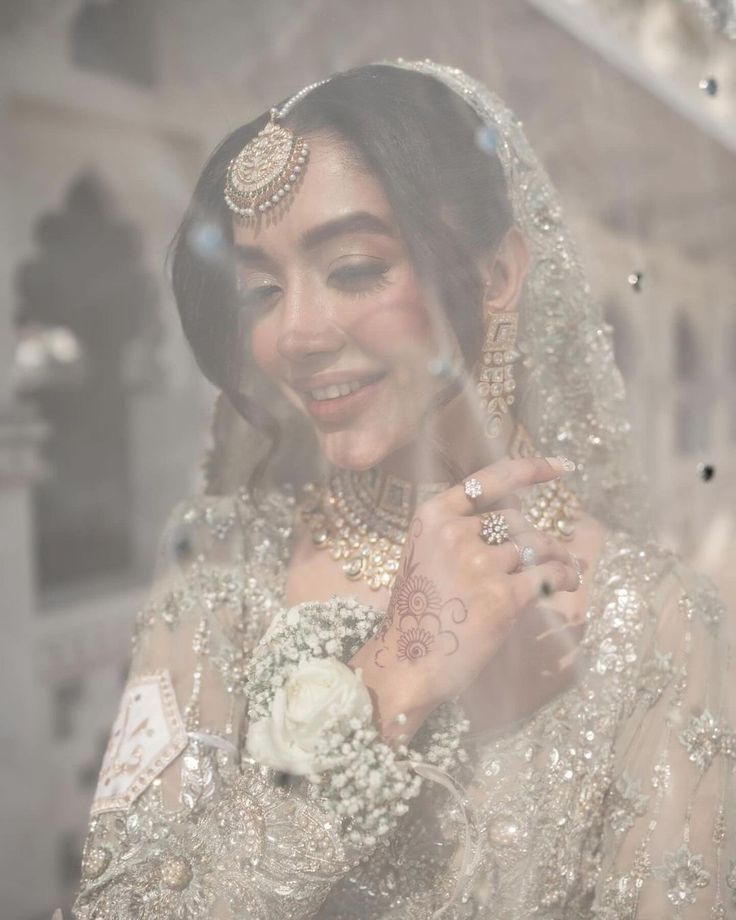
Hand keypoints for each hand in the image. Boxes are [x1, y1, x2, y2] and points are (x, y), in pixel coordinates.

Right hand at [349, 456, 580, 743]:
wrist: (405, 661)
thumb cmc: (418, 611)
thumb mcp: (425, 554)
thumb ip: (460, 532)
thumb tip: (519, 525)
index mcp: (434, 516)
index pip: (490, 480)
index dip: (531, 469)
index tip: (561, 466)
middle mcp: (456, 534)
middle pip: (517, 520)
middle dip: (538, 537)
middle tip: (554, 554)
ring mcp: (479, 565)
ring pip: (538, 545)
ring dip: (559, 556)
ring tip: (568, 569)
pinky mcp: (503, 597)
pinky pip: (549, 575)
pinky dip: (566, 577)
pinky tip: (569, 583)